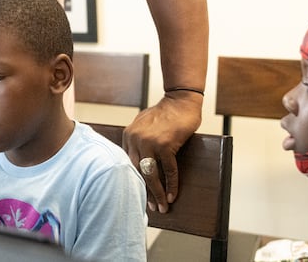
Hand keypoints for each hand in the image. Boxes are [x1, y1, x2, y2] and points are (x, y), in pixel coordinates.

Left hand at [123, 91, 201, 212]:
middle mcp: (136, 140)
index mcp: (128, 135)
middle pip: (137, 172)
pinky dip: (171, 185)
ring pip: (151, 175)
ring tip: (162, 207)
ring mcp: (150, 143)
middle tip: (151, 207)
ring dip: (157, 193)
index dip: (133, 181)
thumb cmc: (164, 113)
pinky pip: (169, 170)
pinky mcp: (166, 145)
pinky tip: (172, 196)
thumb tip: (135, 160)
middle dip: (144, 192)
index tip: (137, 194)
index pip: (128, 164)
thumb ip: (136, 139)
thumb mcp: (143, 123)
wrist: (180, 101)